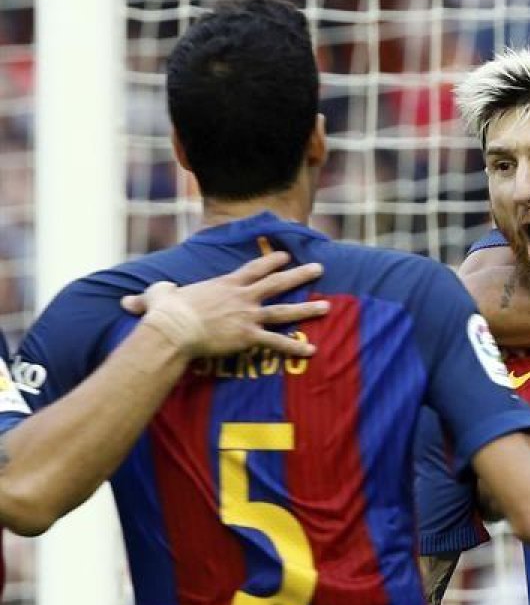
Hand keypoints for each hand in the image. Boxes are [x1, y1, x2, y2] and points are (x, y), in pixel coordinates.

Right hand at [122, 251, 327, 357]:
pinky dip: (295, 347)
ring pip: (284, 310)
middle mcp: (242, 296)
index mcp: (224, 284)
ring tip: (327, 307)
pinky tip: (312, 350)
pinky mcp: (248, 336)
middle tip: (319, 268)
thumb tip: (128, 301)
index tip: (286, 255)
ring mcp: (248, 315)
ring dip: (307, 309)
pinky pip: (276, 343)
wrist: (173, 328)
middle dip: (300, 275)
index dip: (271, 260)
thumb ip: (153, 296)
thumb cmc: (164, 313)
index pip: (253, 268)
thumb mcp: (156, 297)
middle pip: (277, 282)